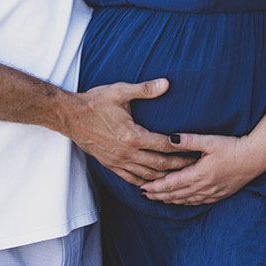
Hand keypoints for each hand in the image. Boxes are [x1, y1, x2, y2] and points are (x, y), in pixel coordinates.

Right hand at [62, 79, 186, 186]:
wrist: (69, 116)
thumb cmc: (95, 102)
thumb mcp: (120, 91)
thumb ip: (145, 89)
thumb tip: (166, 83)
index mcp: (132, 136)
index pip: (165, 145)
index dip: (182, 149)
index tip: (196, 150)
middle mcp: (126, 153)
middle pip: (159, 164)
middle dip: (179, 166)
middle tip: (195, 166)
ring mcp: (117, 161)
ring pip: (146, 176)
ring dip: (164, 177)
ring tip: (180, 177)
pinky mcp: (110, 165)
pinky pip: (130, 179)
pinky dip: (145, 182)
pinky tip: (154, 182)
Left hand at [140, 133, 265, 205]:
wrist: (256, 157)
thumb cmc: (233, 147)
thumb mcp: (210, 141)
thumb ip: (188, 140)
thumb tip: (168, 139)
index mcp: (198, 174)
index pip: (171, 184)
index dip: (155, 187)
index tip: (142, 188)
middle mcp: (203, 187)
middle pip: (175, 195)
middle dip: (158, 196)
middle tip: (144, 195)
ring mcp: (212, 192)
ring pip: (185, 201)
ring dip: (170, 201)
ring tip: (158, 199)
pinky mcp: (220, 194)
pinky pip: (198, 202)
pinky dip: (185, 203)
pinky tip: (181, 201)